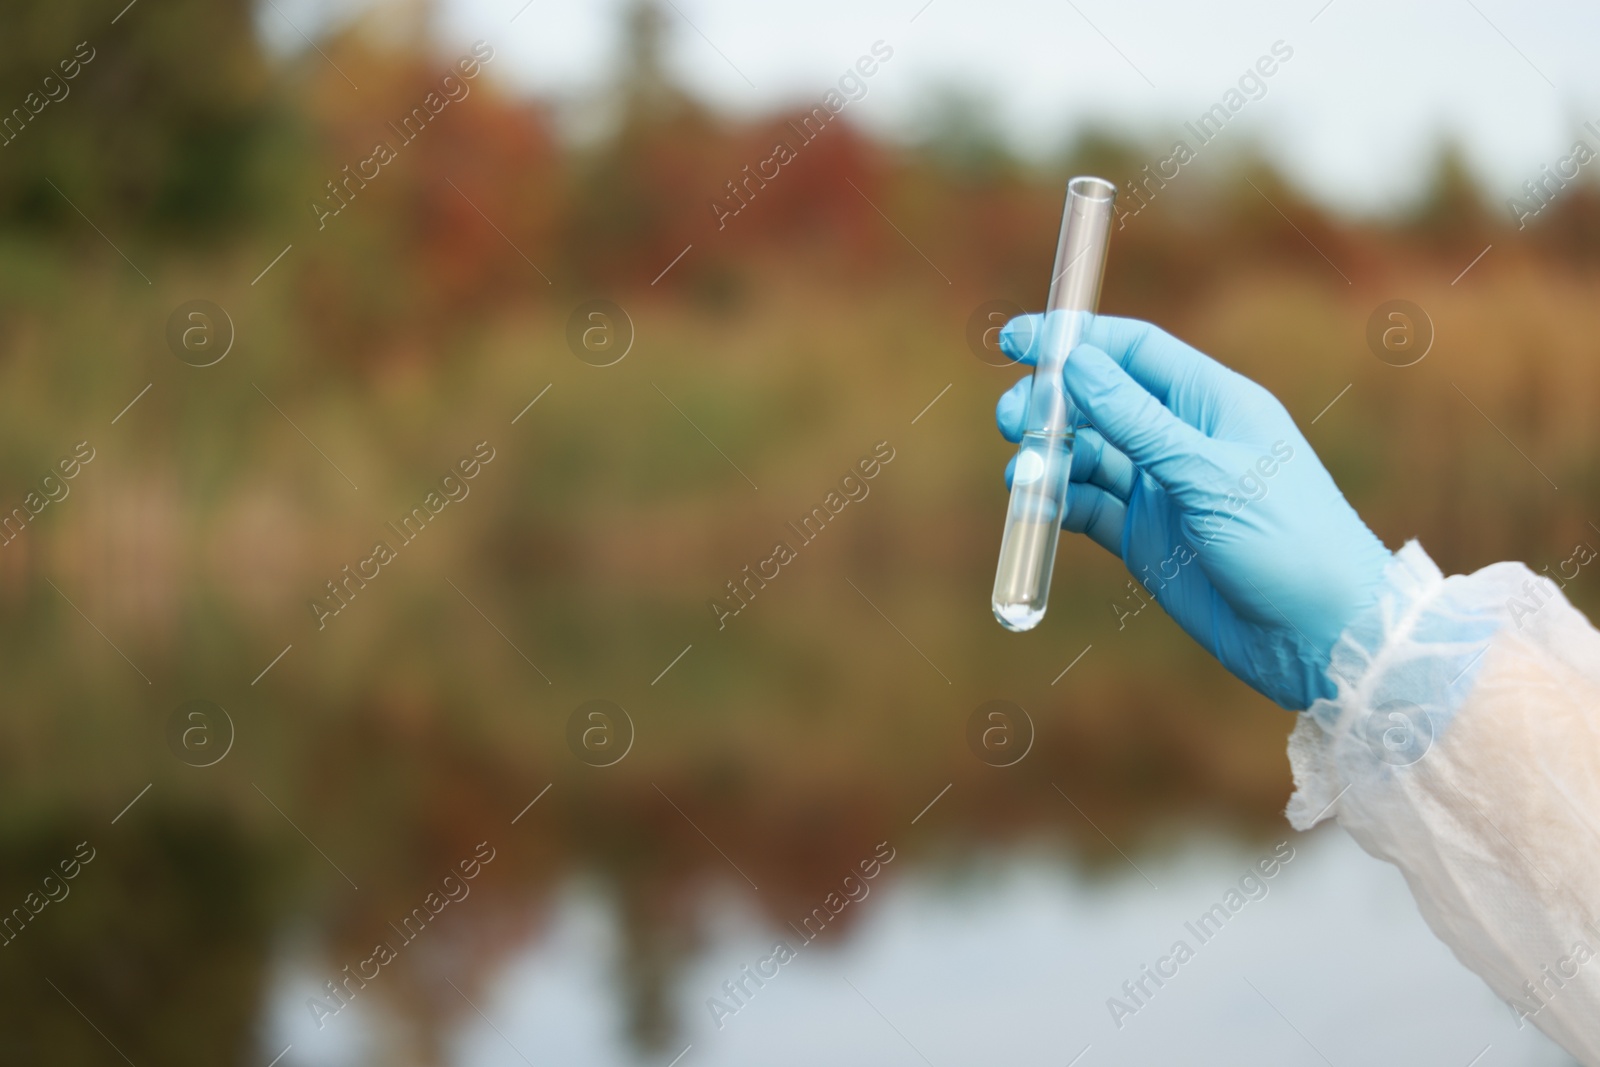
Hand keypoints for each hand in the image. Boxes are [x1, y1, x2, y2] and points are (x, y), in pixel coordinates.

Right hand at [996, 314, 1392, 709]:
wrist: (1320, 635)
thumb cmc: (1289, 540)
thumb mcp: (1208, 474)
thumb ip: (1138, 421)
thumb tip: (1079, 362)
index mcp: (1212, 402)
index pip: (1132, 350)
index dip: (1074, 339)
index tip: (1018, 342)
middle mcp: (1181, 437)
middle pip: (1098, 398)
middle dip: (1049, 403)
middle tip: (1011, 420)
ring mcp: (1160, 488)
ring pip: (1085, 453)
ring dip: (1047, 455)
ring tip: (1022, 471)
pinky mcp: (1143, 536)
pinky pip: (1086, 505)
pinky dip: (1056, 501)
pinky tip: (1033, 503)